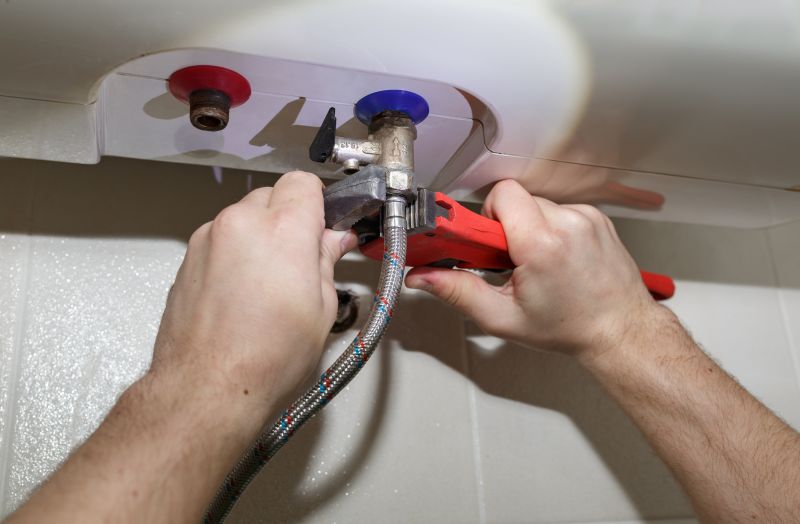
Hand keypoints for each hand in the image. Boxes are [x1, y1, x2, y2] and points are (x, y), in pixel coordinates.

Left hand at [148, 171, 355, 426]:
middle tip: (302, 259)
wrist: (207, 389)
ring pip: (243, 218)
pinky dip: (235, 254)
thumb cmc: (264, 359)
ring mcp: (208, 239)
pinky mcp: (188, 258)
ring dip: (260, 237)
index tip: (323, 226)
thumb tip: (332, 242)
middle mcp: (240, 224)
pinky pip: (220, 240)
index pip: (303, 183)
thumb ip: (326, 262)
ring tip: (269, 284)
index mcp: (282, 230)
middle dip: (289, 219)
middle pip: (272, 196)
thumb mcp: (321, 310)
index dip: (318, 204)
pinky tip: (243, 293)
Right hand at [405, 179, 656, 359]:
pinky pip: (558, 210)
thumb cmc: (569, 327)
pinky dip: (550, 229)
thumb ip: (457, 292)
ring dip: (528, 228)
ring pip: (537, 204)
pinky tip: (556, 257)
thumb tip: (422, 278)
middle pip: (517, 200)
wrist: (620, 330)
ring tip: (536, 262)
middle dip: (505, 227)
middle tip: (509, 261)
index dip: (486, 217)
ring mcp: (587, 217)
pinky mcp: (596, 217)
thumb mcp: (503, 318)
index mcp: (543, 244)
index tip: (482, 242)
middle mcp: (569, 222)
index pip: (502, 195)